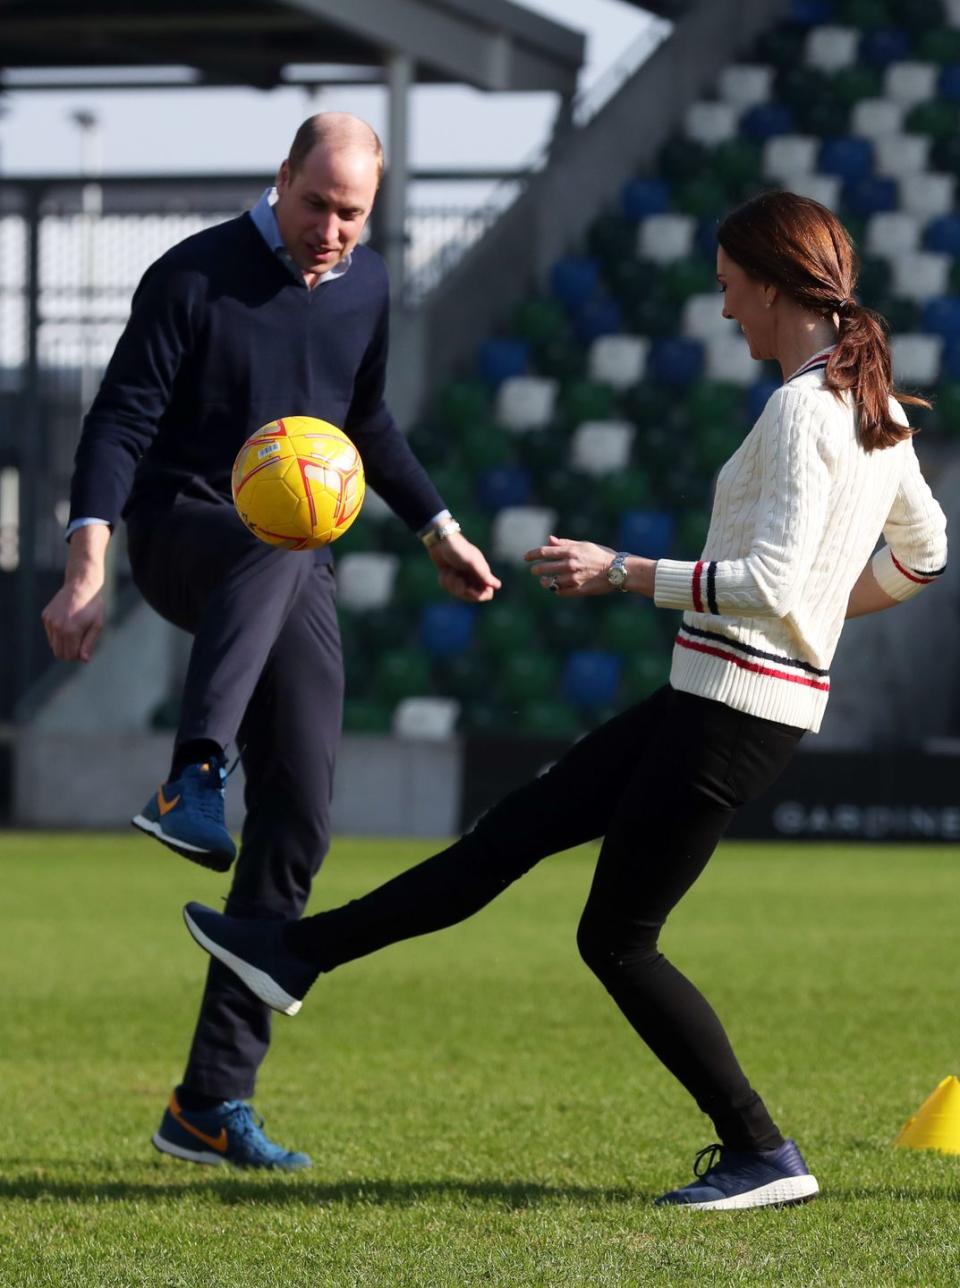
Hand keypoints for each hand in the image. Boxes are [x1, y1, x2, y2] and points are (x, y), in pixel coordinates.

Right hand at [41, 522, 109, 661]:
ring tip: (75, 631)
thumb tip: (83, 660)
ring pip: (53, 644)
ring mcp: (50, 621)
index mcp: (71, 631)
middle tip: (80, 644)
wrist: (82, 584)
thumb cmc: (93, 606)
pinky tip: (68, 622)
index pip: (70, 655)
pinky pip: (50, 633)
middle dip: (69, 653)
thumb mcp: (97, 625)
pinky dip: (58, 633)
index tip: (84, 650)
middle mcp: (58, 627)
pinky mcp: (45, 616)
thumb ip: (89, 643)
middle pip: (59, 653)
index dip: (77, 656)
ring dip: (64, 643)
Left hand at [427, 531, 501, 602]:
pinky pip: (448, 588)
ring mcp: (461, 578)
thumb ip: (483, 574)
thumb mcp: (471, 561)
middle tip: (456, 578)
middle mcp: (473, 578)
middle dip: (461, 590)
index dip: (478, 595)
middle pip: (470, 596)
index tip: (469, 589)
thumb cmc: (458, 549)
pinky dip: (444, 580)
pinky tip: (444, 571)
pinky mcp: (450, 577)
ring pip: (457, 593)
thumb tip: (497, 586)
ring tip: (448, 571)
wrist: (441, 540)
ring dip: (451, 583)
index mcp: (482, 574)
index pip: (487, 594)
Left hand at [524, 535, 656, 597]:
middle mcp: (570, 565)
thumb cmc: (601, 555)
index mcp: (571, 552)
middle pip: (544, 568)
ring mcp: (574, 579)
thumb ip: (565, 543)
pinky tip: (556, 587)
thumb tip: (549, 540)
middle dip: (536, 569)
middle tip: (534, 570)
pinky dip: (556, 590)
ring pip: (550, 583)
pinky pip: (561, 592)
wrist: (619, 570)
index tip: (526, 557)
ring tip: (544, 581)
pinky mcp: (578, 590)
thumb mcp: (584, 545)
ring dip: (545, 582)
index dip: (532, 555)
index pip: (544, 552)